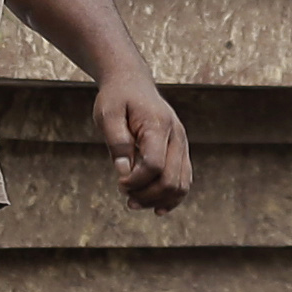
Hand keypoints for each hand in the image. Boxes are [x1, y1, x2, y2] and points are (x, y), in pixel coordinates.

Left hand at [94, 68, 189, 210]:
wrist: (132, 82)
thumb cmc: (117, 98)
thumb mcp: (108, 114)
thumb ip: (116, 142)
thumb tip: (123, 173)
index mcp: (158, 125)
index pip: (154, 165)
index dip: (136, 181)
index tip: (118, 182)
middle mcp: (176, 136)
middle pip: (170, 179)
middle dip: (146, 194)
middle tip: (124, 195)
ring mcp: (182, 144)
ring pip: (181, 184)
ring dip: (158, 199)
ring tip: (134, 202)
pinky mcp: (181, 151)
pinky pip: (184, 180)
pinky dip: (172, 197)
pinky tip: (156, 208)